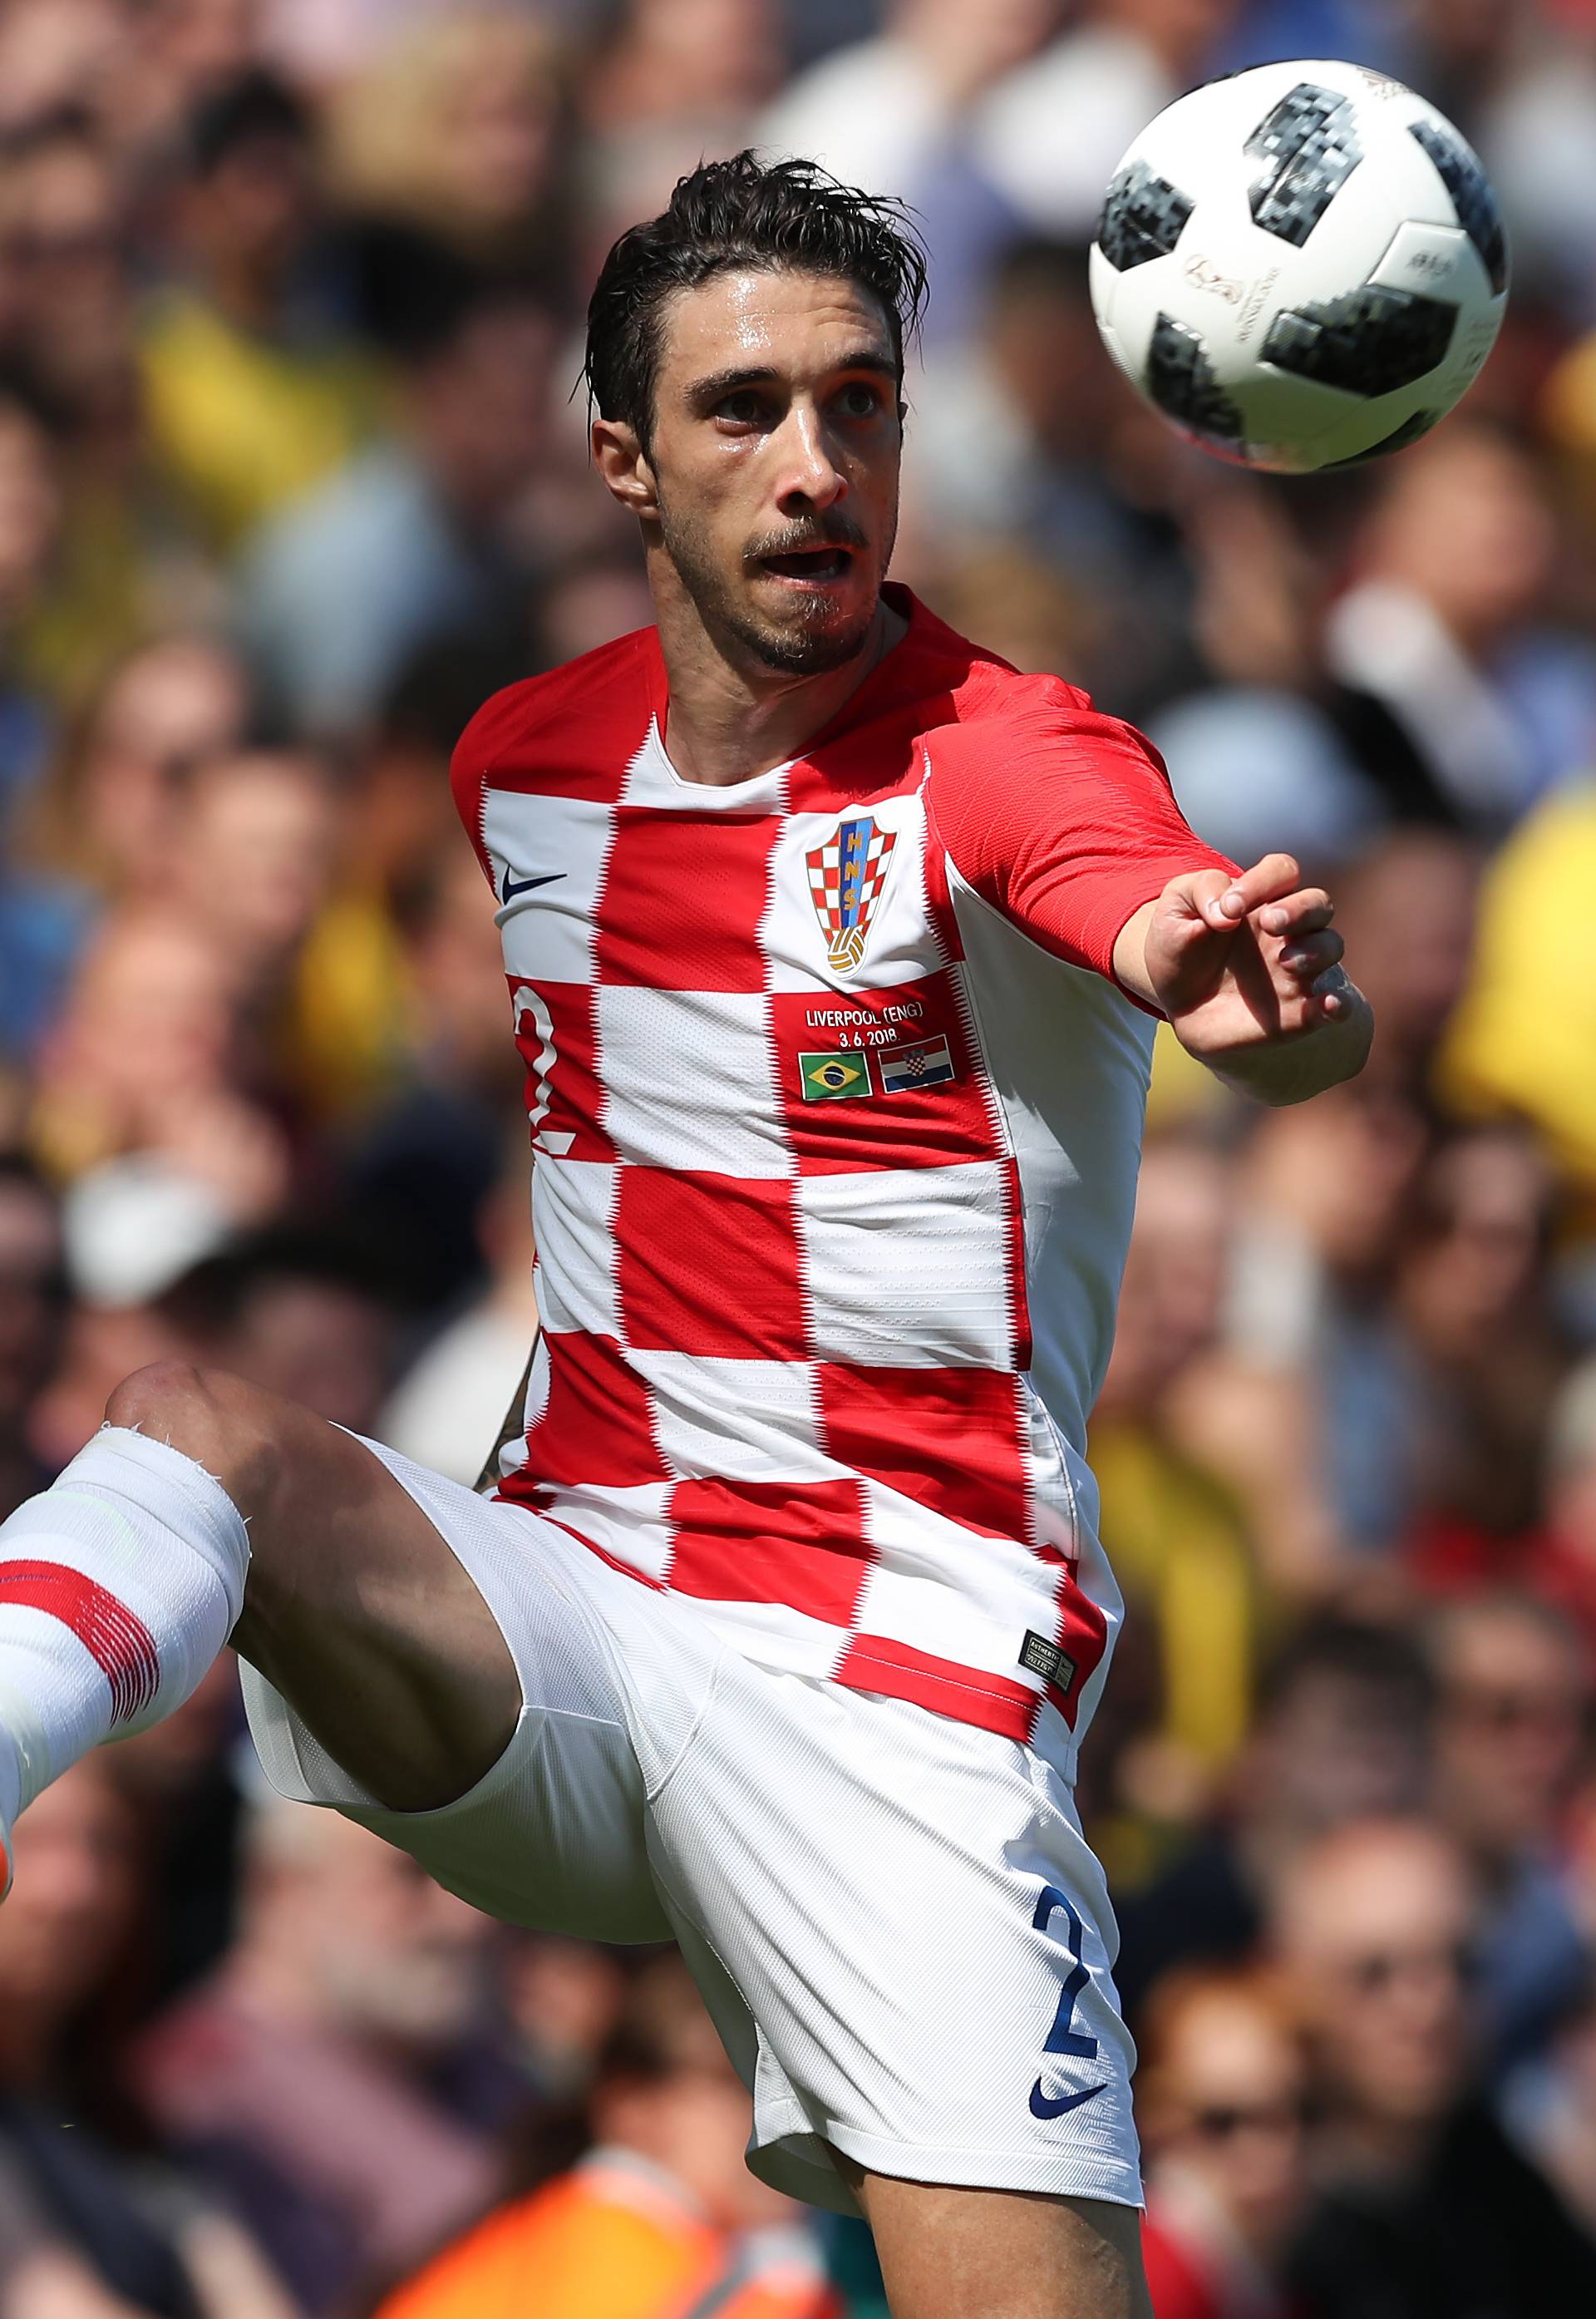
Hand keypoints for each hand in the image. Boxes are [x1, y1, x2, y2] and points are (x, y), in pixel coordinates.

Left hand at [1128, 853, 1371, 1100]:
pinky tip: (1329, 1005)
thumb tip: (1227, 911)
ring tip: (1285, 962)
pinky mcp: (1300, 1011)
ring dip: (1315, 950)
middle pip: (1318, 904)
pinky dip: (1340, 1004)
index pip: (1282, 871)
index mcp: (1260, 899)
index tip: (1229, 907)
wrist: (1177, 1007)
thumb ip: (1200, 891)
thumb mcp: (1174, 911)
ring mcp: (1297, 969)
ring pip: (1331, 946)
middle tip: (1269, 923)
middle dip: (1300, 909)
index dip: (1263, 881)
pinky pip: (1337, 1004)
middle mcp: (1287, 931)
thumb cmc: (1180, 950)